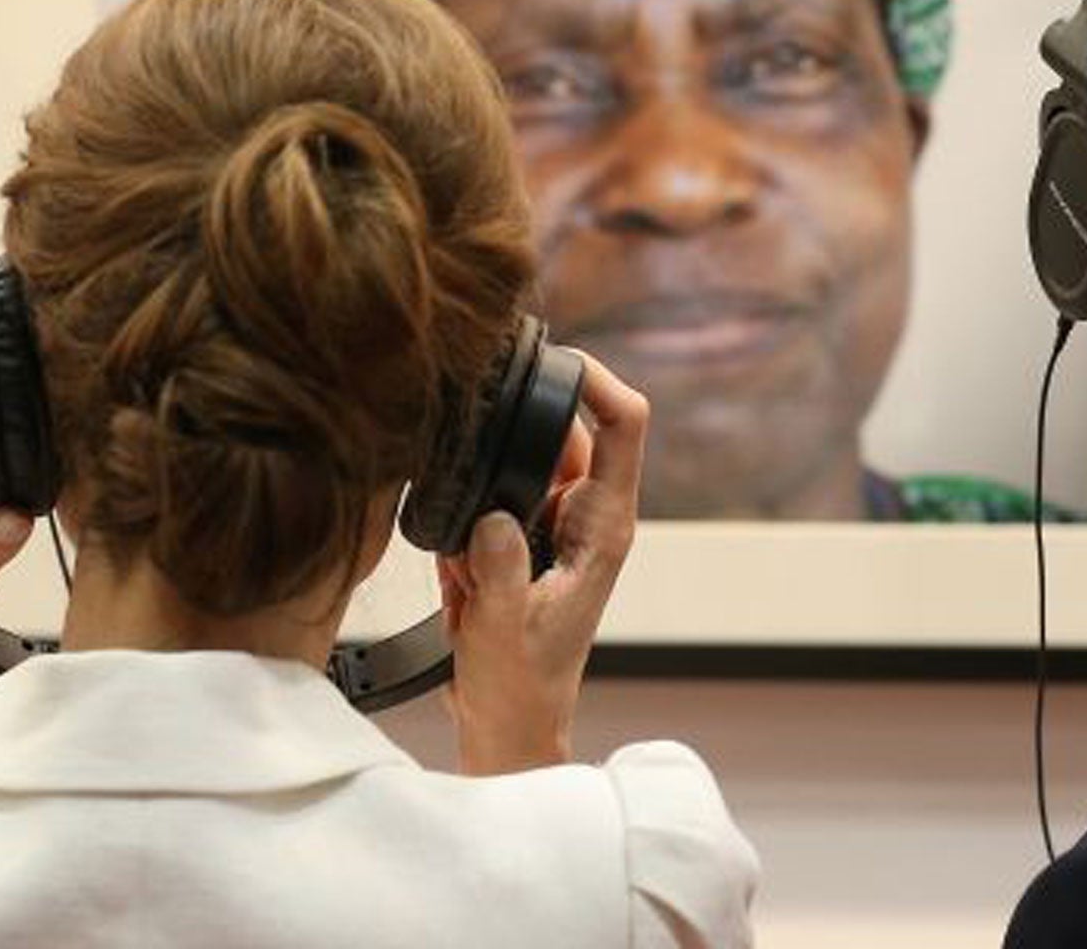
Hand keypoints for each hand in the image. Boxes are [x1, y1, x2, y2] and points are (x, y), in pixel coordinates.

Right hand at [437, 352, 645, 775]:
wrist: (508, 728)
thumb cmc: (520, 687)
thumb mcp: (502, 630)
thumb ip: (497, 572)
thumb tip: (492, 517)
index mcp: (606, 526)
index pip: (624, 423)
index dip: (598, 378)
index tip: (552, 357)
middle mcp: (588, 513)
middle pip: (563, 428)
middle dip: (510, 443)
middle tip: (472, 503)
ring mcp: (556, 522)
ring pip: (517, 461)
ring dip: (481, 494)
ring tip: (471, 572)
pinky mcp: (522, 535)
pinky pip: (490, 495)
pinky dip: (465, 522)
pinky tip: (461, 581)